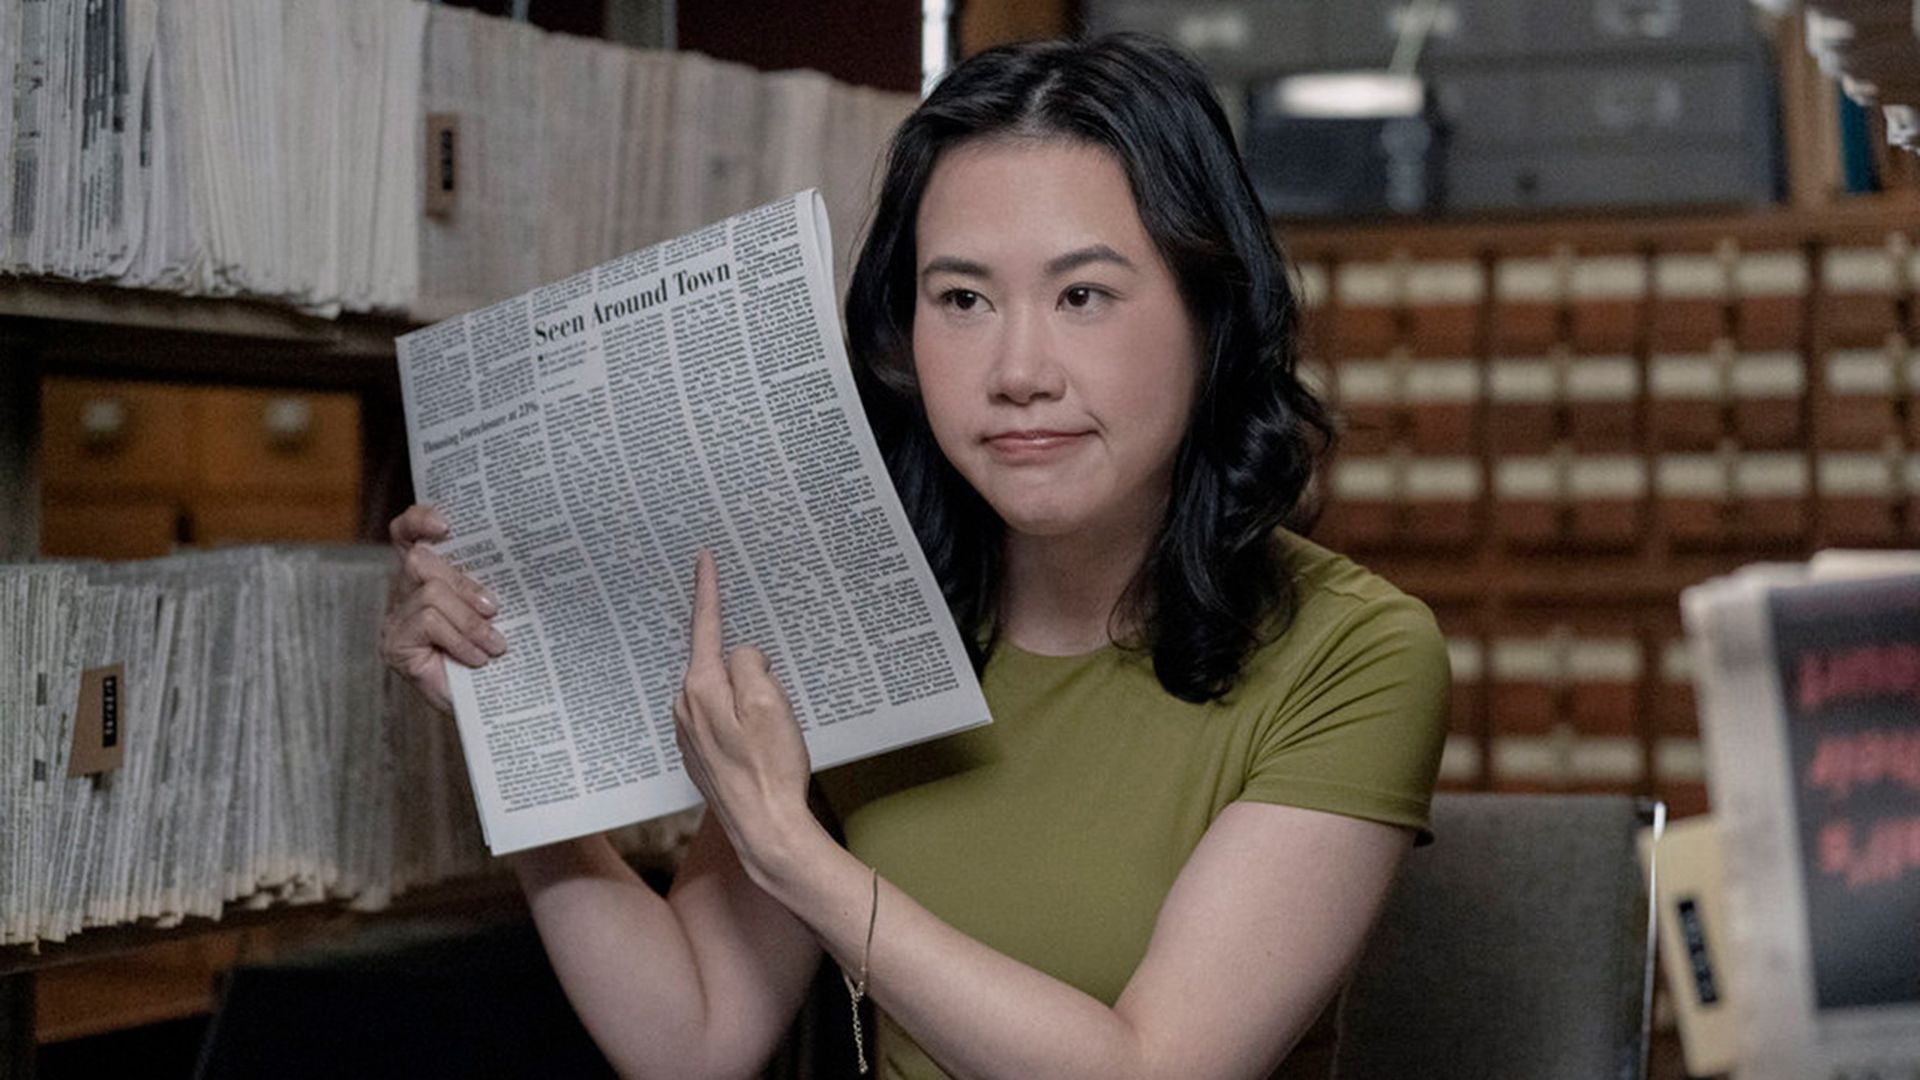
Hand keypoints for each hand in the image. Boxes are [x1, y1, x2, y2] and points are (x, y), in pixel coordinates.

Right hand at [380, 504, 506, 711]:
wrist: (488, 707)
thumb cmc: (492, 654)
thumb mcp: (492, 611)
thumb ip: (486, 585)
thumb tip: (513, 560)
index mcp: (427, 575)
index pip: (406, 533)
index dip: (418, 520)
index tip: (446, 524)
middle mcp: (404, 592)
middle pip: (421, 560)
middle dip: (464, 584)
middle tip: (494, 609)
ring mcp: (396, 618)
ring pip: (431, 592)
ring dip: (469, 620)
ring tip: (494, 644)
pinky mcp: (395, 644)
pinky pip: (428, 621)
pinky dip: (459, 638)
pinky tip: (476, 658)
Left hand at [673, 551, 814, 877]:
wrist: (765, 829)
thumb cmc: (770, 768)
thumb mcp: (770, 702)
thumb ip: (752, 664)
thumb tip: (744, 658)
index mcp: (701, 688)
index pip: (706, 626)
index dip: (708, 590)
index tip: (704, 559)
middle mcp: (685, 707)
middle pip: (719, 662)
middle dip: (748, 665)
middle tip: (776, 695)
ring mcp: (689, 733)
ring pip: (724, 692)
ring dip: (749, 697)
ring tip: (775, 731)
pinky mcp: (700, 753)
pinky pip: (723, 717)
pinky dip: (744, 719)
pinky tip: (763, 743)